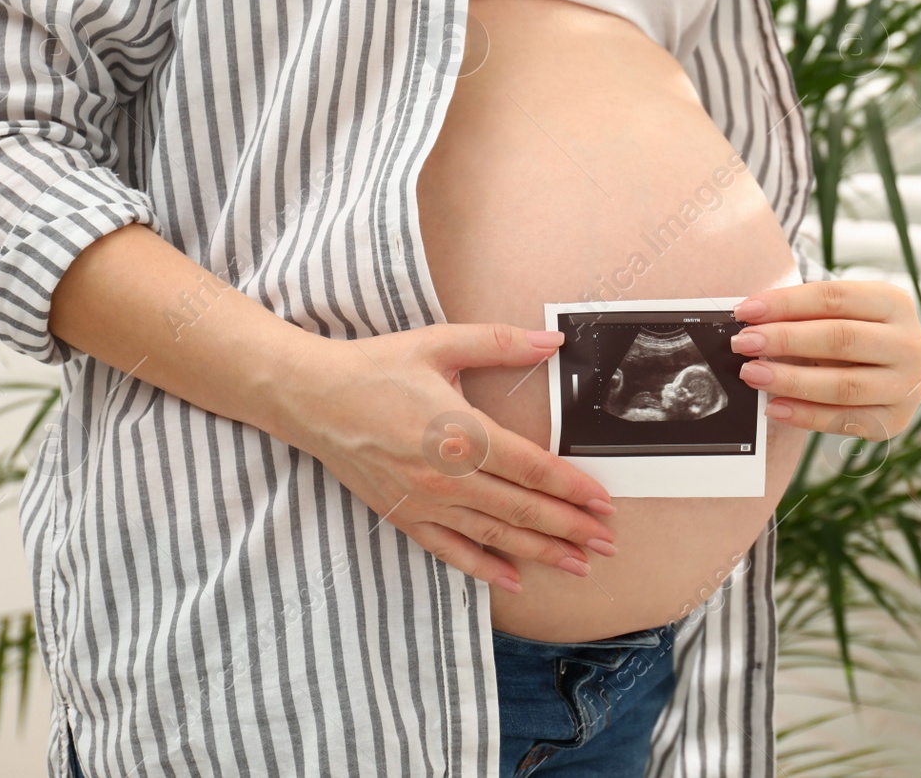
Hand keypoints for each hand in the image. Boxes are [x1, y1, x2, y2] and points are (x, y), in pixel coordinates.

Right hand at [262, 323, 616, 593]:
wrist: (312, 398)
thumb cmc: (376, 368)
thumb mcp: (439, 343)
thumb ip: (499, 342)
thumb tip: (551, 340)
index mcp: (460, 432)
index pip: (531, 468)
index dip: (572, 488)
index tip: (604, 503)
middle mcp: (446, 476)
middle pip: (522, 509)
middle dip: (570, 528)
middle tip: (608, 543)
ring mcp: (424, 502)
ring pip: (495, 535)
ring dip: (541, 552)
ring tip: (579, 564)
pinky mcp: (404, 517)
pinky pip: (452, 551)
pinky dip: (485, 568)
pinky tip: (515, 579)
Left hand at [729, 280, 920, 441]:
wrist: (893, 370)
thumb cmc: (855, 333)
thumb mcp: (839, 314)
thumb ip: (803, 314)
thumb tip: (750, 320)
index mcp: (895, 303)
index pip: (834, 297)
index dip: (786, 303)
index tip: (746, 310)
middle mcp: (909, 343)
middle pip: (840, 339)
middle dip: (784, 340)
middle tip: (744, 343)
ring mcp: (907, 385)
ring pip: (843, 385)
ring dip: (790, 380)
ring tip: (752, 374)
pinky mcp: (895, 420)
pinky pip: (844, 420)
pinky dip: (805, 415)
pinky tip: (774, 407)